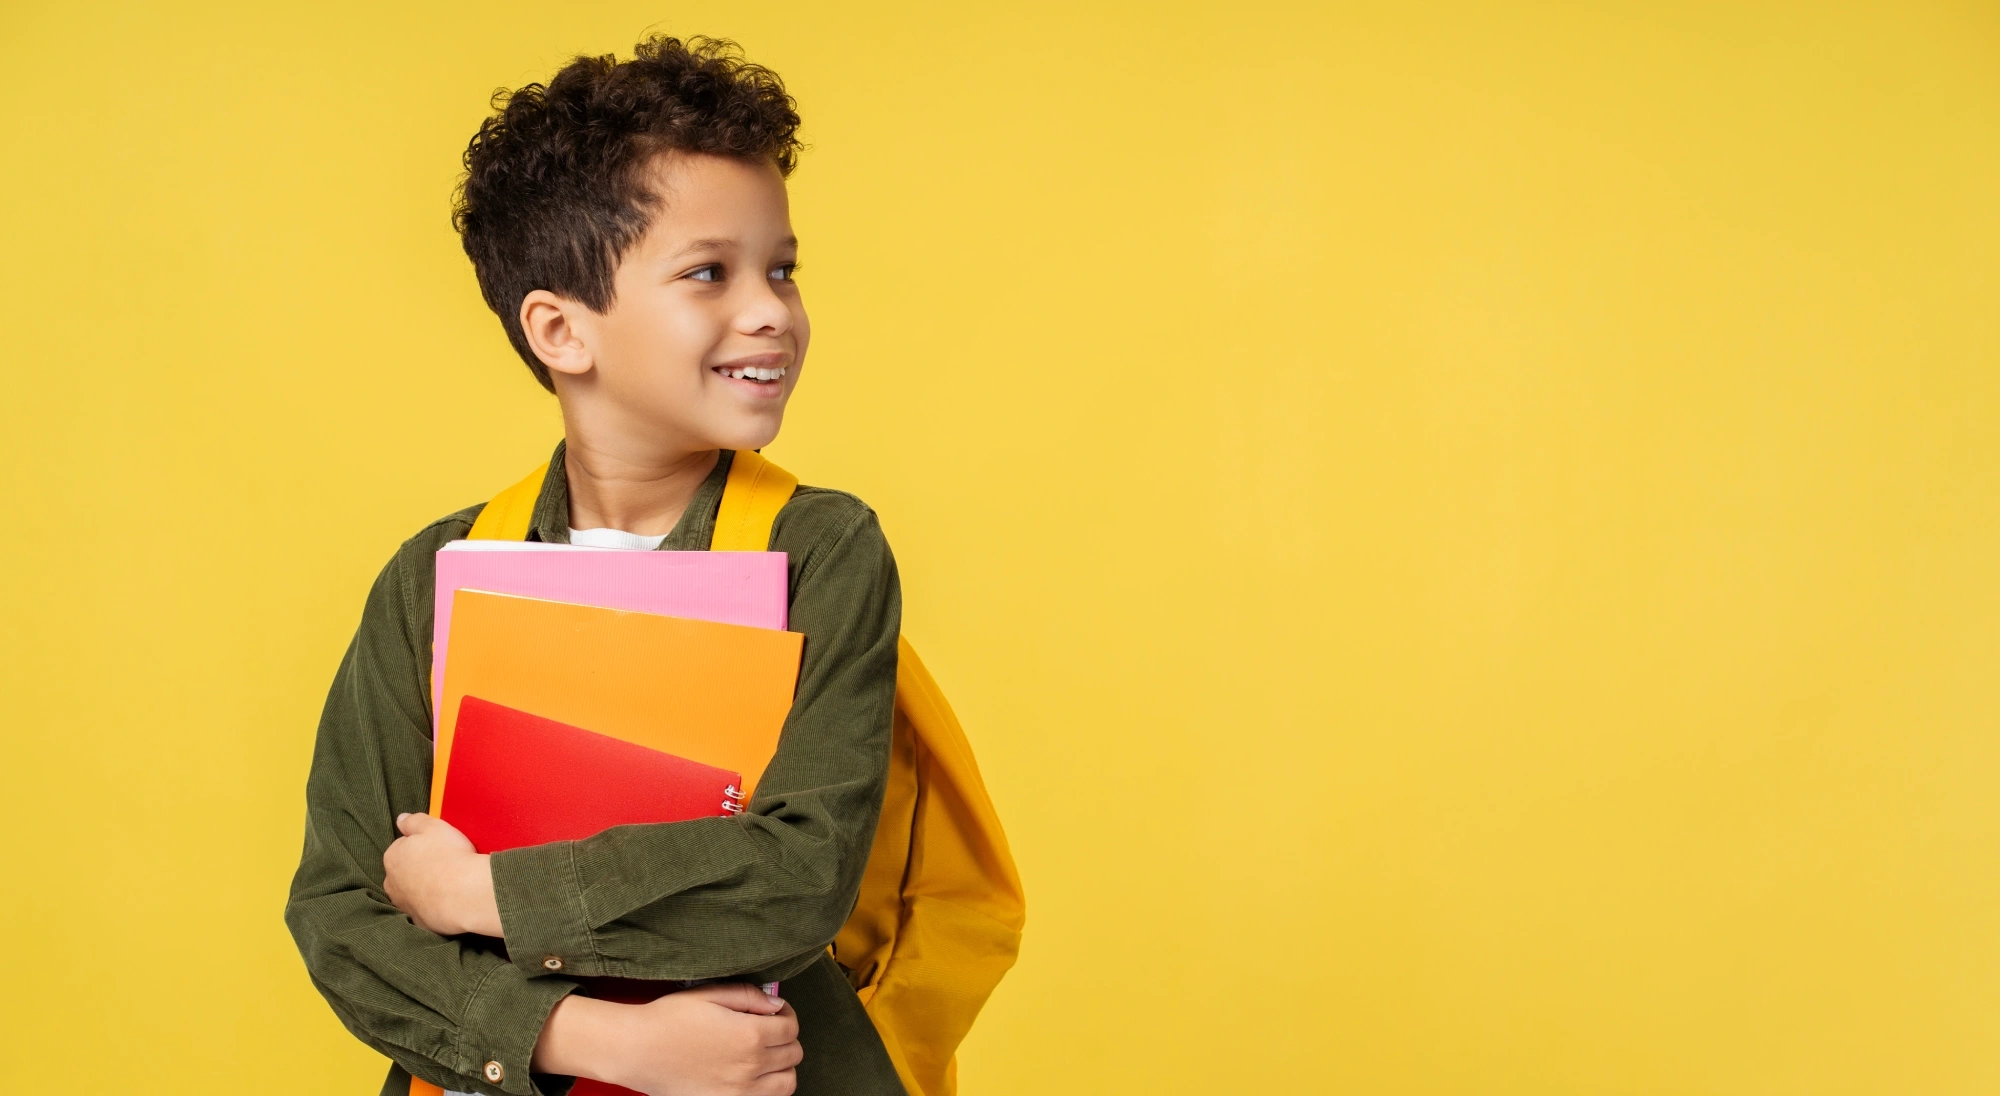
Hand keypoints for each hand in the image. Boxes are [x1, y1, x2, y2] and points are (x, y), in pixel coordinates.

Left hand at [382, 813, 501, 936]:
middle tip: (443, 864)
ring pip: (413, 892)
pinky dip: (433, 905)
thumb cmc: (449, 856)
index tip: (437, 846)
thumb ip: (413, 820)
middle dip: (419, 868)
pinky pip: (425, 910)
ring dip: (425, 888)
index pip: (402, 846)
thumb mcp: (433, 826)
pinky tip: (449, 900)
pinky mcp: (419, 922)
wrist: (465, 894)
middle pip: (404, 871)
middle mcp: (392, 882)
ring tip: (448, 883)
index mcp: (393, 857)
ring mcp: (404, 904)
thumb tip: (401, 819)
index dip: (421, 845)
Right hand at [534, 984, 800, 1095]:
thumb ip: (749, 996)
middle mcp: (750, 1065)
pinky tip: (754, 1076)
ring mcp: (740, 1090)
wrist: (637, 1050)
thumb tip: (776, 1005)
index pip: (791, 1027)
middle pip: (794, 1054)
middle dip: (785, 1038)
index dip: (786, 1015)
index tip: (774, 1012)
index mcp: (750, 1034)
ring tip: (766, 1056)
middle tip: (768, 1030)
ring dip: (783, 1067)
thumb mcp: (710, 993)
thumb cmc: (668, 1019)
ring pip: (787, 1082)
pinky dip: (767, 1089)